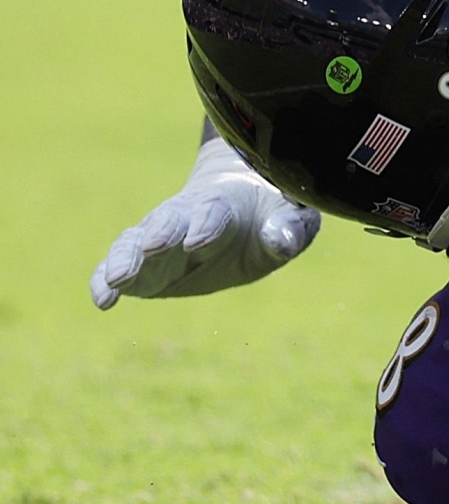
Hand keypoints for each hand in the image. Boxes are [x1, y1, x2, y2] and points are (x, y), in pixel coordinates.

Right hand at [90, 137, 319, 308]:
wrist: (238, 203)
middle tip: (153, 246)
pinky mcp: (142, 263)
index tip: (200, 241)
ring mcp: (158, 239)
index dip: (207, 224)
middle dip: (159, 233)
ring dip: (125, 259)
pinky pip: (115, 268)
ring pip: (134, 243)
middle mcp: (184, 217)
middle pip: (166, 221)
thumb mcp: (291, 216)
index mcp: (223, 203)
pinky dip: (104, 281)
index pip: (213, 211)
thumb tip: (281, 239)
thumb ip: (290, 227)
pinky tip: (102, 300)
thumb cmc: (269, 211)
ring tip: (117, 279)